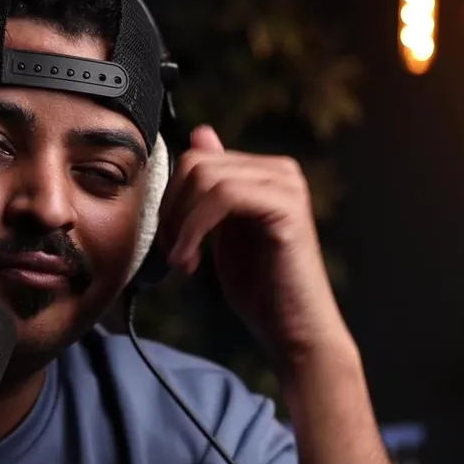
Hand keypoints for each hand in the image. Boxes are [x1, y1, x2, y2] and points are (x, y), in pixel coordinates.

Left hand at [156, 125, 353, 364]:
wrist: (293, 330)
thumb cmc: (260, 289)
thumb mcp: (222, 231)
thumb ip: (211, 189)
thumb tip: (201, 133)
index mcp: (263, 172)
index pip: (196, 160)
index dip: (170, 200)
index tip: (170, 242)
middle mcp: (280, 170)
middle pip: (196, 164)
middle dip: (172, 210)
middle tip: (173, 253)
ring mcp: (286, 185)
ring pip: (206, 178)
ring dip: (182, 223)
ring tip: (183, 261)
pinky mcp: (286, 206)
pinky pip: (223, 196)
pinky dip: (195, 229)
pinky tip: (192, 261)